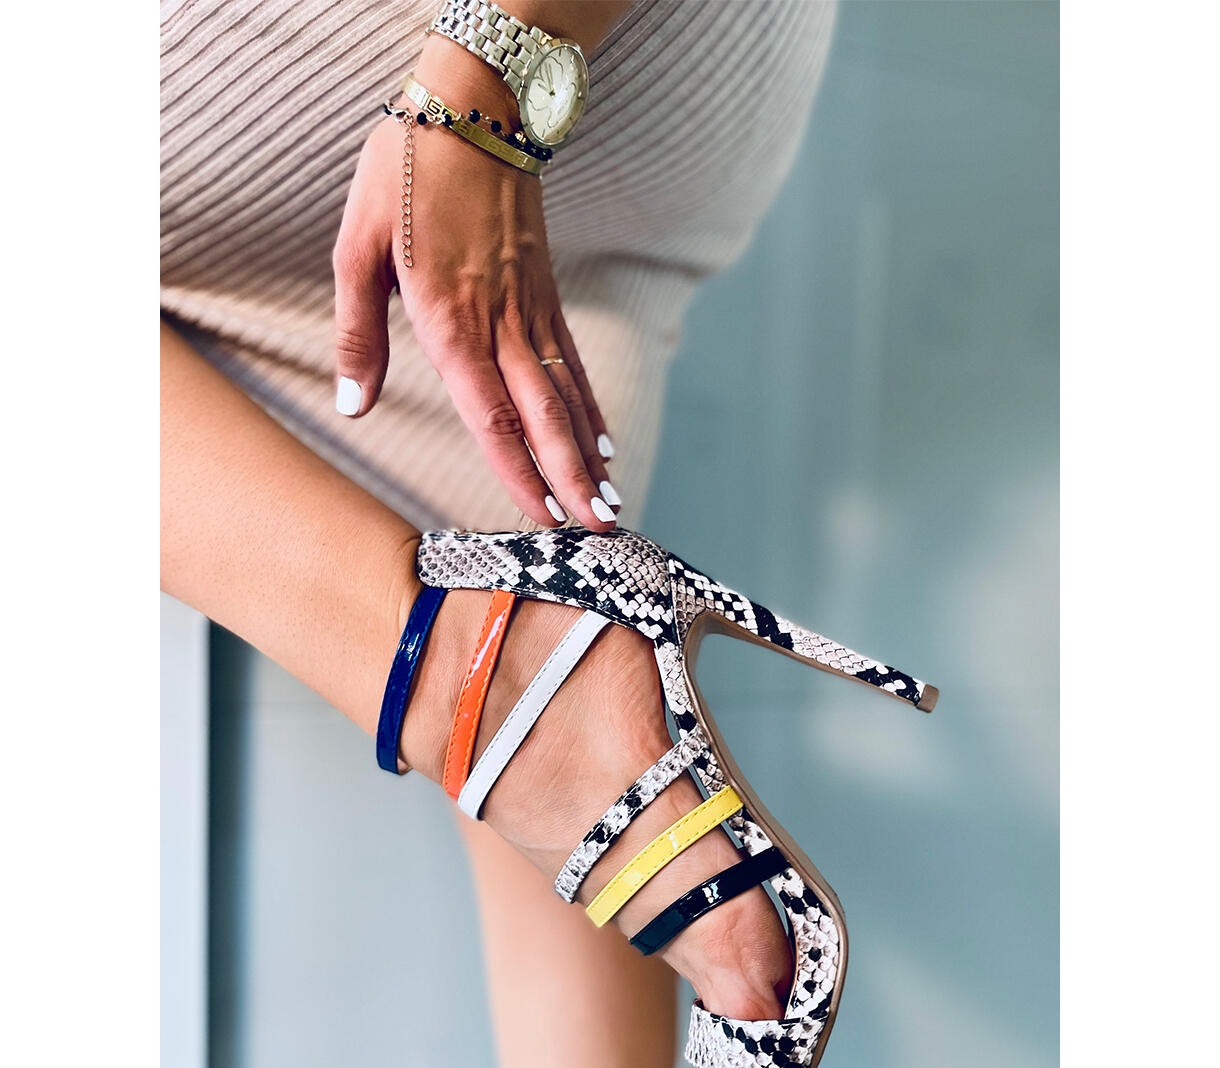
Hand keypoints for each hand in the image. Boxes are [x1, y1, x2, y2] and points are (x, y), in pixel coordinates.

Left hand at [331, 45, 619, 530]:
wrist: (473, 109)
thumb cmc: (407, 175)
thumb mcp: (357, 248)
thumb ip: (359, 334)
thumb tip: (354, 406)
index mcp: (450, 321)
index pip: (492, 415)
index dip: (519, 473)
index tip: (543, 518)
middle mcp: (501, 325)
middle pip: (544, 417)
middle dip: (572, 479)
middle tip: (599, 528)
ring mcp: (531, 310)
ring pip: (567, 396)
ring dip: (589, 454)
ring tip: (610, 501)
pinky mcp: (545, 295)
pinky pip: (573, 362)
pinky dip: (590, 407)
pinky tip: (602, 440)